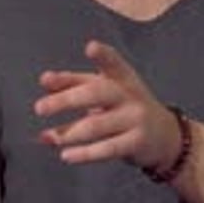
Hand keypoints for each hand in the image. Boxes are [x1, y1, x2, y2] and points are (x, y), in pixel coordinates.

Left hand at [34, 39, 180, 169]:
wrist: (164, 136)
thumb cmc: (124, 107)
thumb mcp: (105, 90)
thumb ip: (74, 84)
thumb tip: (44, 83)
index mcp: (122, 77)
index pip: (113, 62)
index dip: (103, 55)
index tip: (91, 47)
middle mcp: (130, 95)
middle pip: (96, 93)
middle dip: (65, 100)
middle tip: (39, 108)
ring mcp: (135, 118)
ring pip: (96, 125)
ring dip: (68, 132)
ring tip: (49, 137)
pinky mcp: (137, 142)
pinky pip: (108, 149)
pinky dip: (84, 154)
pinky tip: (66, 155)